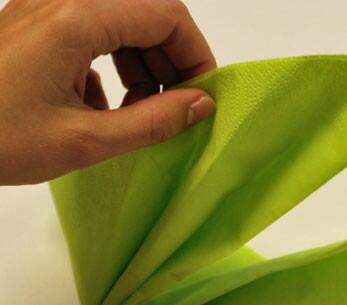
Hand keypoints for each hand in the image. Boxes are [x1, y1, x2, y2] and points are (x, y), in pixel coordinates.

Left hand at [0, 0, 216, 184]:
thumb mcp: (85, 140)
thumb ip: (153, 121)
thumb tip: (202, 105)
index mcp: (77, 18)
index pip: (168, 15)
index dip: (196, 55)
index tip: (201, 96)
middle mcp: (63, 0)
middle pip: (147, 13)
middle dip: (172, 60)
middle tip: (175, 106)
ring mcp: (45, 9)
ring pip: (123, 21)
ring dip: (145, 62)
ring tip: (141, 108)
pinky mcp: (35, 25)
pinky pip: (94, 30)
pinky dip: (114, 63)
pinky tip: (104, 104)